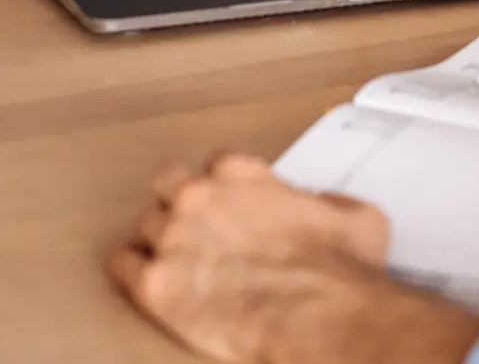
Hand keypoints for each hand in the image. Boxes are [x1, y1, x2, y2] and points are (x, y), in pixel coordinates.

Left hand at [109, 153, 478, 363]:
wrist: (318, 315)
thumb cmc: (335, 271)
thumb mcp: (356, 215)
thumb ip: (327, 202)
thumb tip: (329, 210)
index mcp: (243, 174)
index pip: (216, 162)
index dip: (223, 184)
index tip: (230, 200)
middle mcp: (201, 197)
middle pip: (168, 185)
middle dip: (180, 203)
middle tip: (196, 226)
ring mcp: (173, 239)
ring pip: (145, 224)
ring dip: (159, 239)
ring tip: (174, 258)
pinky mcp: (156, 284)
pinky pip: (122, 266)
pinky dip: (131, 271)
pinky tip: (142, 278)